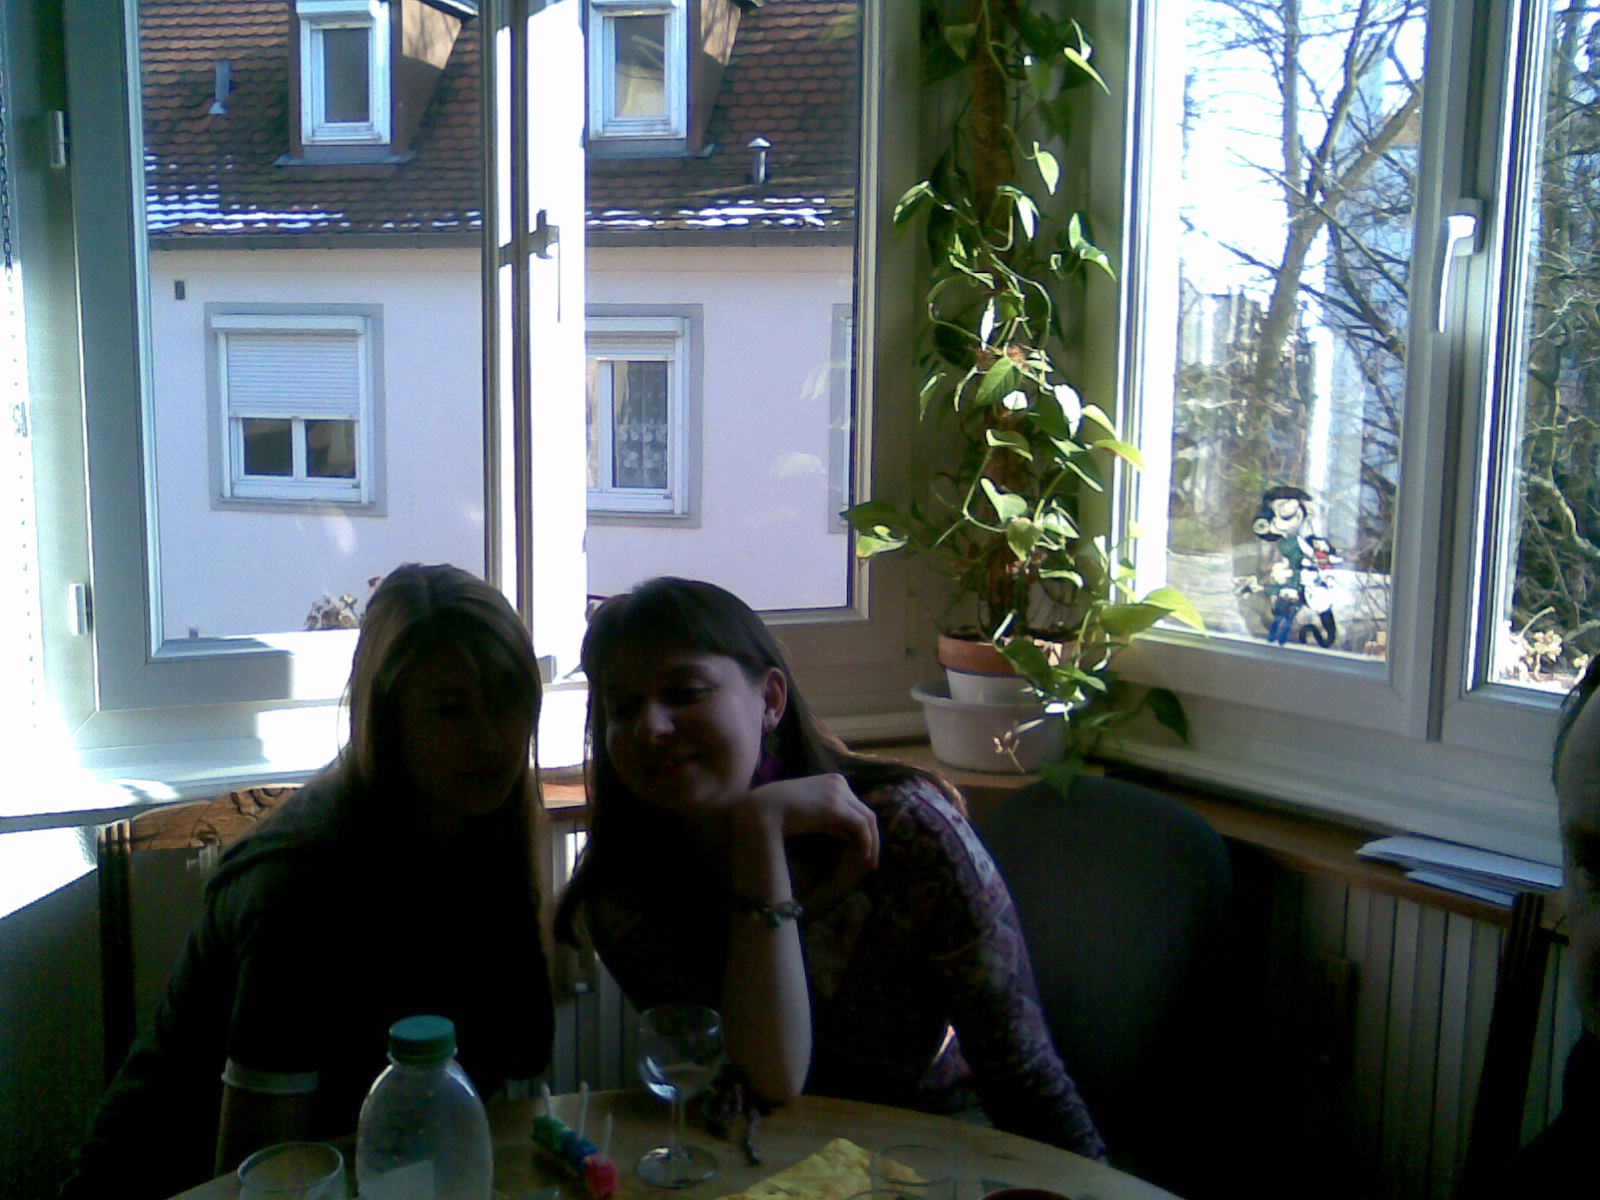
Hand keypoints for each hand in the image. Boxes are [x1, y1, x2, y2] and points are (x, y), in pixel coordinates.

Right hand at [732, 774, 879, 870]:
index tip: (863, 848)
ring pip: (868, 818)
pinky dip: (866, 841)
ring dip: (872, 842)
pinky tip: (863, 855)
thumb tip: (853, 837)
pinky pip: (860, 825)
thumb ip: (835, 822)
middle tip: (871, 859)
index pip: (857, 806)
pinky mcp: (836, 806)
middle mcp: (840, 783)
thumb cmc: (783, 813)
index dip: (864, 829)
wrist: (764, 809)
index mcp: (834, 781)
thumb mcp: (815, 817)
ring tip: (870, 861)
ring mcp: (838, 793)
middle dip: (872, 837)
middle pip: (866, 811)